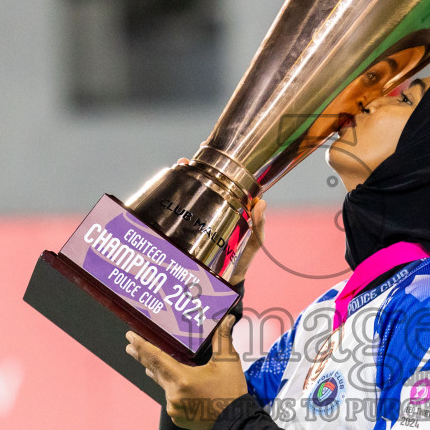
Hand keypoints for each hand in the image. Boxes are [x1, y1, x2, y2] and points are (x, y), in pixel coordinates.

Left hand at [125, 316, 247, 429]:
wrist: (236, 424)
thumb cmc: (231, 392)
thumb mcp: (228, 363)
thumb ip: (223, 339)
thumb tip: (227, 320)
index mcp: (183, 379)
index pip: (156, 358)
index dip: (142, 346)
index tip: (130, 337)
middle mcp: (174, 395)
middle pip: (155, 371)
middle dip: (142, 358)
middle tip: (130, 347)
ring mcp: (174, 408)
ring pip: (165, 386)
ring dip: (161, 375)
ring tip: (152, 366)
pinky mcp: (177, 418)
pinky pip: (172, 400)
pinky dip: (174, 391)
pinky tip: (180, 388)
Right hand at [175, 158, 265, 284]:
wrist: (225, 281)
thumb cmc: (242, 259)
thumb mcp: (254, 242)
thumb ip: (258, 226)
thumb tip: (262, 203)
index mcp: (232, 205)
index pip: (225, 179)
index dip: (218, 163)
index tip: (208, 148)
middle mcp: (216, 207)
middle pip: (204, 181)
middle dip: (195, 168)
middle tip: (187, 160)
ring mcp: (201, 216)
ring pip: (191, 192)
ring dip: (183, 178)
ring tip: (179, 168)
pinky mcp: (189, 228)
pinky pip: (181, 210)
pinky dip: (174, 197)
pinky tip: (168, 187)